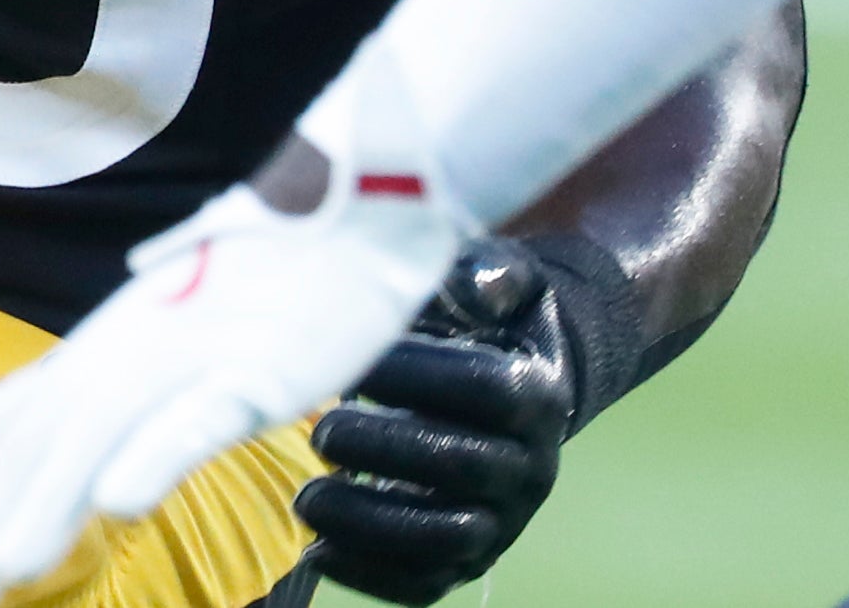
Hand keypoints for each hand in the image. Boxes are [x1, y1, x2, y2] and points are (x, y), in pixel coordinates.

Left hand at [0, 106, 470, 607]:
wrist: (355, 210)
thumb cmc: (268, 285)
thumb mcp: (177, 345)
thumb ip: (124, 401)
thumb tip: (83, 475)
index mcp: (97, 350)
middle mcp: (122, 352)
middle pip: (32, 444)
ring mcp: (186, 357)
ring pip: (97, 433)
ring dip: (45, 501)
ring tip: (2, 569)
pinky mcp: (253, 368)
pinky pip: (194, 417)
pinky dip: (151, 456)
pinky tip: (119, 503)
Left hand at [296, 240, 592, 603]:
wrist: (516, 388)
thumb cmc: (489, 325)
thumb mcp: (501, 282)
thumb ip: (490, 272)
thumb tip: (475, 285)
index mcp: (541, 394)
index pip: (483, 389)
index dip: (416, 376)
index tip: (353, 365)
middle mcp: (533, 467)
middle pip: (463, 467)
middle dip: (384, 452)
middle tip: (321, 433)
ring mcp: (505, 522)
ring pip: (446, 538)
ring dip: (370, 524)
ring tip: (307, 500)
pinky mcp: (472, 562)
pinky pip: (427, 583)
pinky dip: (372, 577)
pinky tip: (320, 549)